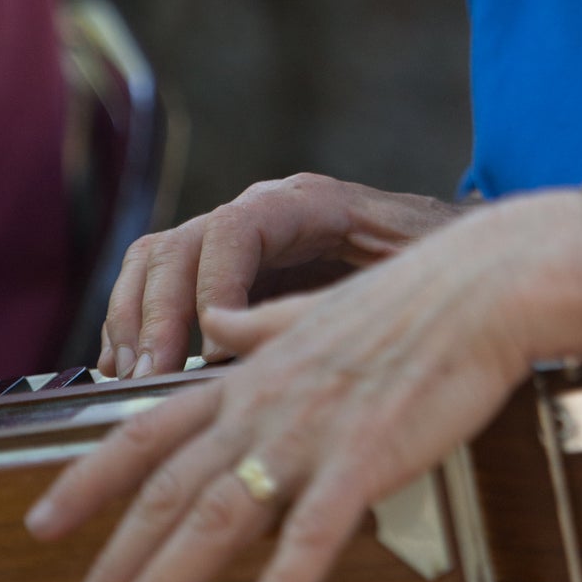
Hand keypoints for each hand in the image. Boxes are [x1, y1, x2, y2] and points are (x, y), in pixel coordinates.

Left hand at [27, 192, 581, 581]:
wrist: (480, 285)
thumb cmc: (411, 300)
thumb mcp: (317, 307)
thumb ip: (262, 325)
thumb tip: (219, 322)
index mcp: (253, 374)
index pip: (149, 431)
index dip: (90, 480)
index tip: (41, 523)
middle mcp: (267, 404)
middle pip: (171, 489)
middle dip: (116, 561)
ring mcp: (313, 430)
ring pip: (221, 514)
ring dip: (166, 581)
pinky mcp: (367, 455)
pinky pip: (314, 531)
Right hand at [98, 174, 465, 378]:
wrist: (454, 257)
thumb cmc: (439, 261)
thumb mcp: (414, 266)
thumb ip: (369, 289)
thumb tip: (323, 326)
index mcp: (304, 204)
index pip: (236, 227)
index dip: (213, 282)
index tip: (209, 342)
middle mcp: (259, 214)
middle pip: (180, 243)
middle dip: (156, 310)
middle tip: (149, 374)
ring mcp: (235, 244)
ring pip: (156, 261)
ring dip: (133, 318)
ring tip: (128, 377)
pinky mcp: (223, 277)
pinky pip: (159, 287)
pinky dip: (134, 326)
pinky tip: (128, 373)